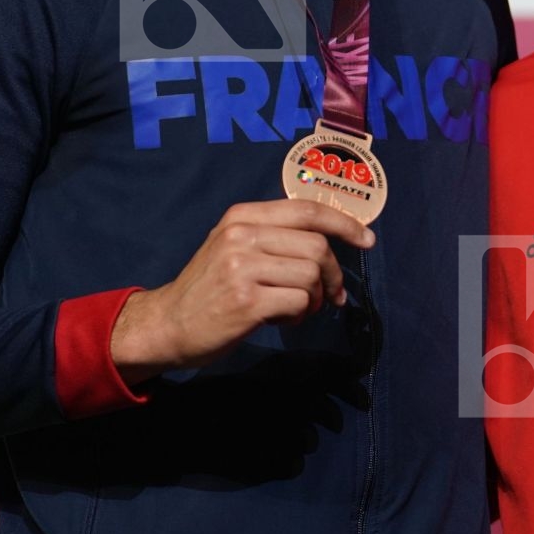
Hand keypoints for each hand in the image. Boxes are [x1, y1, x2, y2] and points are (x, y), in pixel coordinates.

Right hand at [110, 199, 374, 383]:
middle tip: (331, 295)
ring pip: (312, 274)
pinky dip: (302, 313)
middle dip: (334, 274)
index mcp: (241, 216)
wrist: (167, 324)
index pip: (307, 210)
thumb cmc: (209, 287)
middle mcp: (242, 235)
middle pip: (317, 246)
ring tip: (299, 309)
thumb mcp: (232, 245)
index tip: (366, 240)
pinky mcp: (246, 301)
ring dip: (316, 298)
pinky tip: (286, 319)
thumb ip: (273, 235)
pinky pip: (299, 301)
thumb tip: (331, 240)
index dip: (344, 223)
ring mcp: (242, 267)